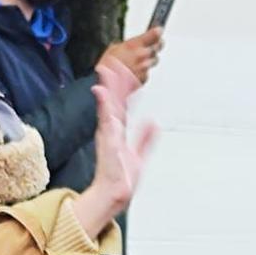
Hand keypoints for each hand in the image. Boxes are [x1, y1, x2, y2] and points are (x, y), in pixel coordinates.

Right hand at [72, 65, 158, 237]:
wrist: (116, 193)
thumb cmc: (123, 177)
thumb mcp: (139, 153)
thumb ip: (146, 137)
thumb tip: (154, 122)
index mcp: (117, 130)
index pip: (121, 103)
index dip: (124, 87)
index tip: (126, 70)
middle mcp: (110, 129)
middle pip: (113, 100)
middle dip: (115, 81)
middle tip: (116, 61)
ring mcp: (107, 134)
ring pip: (107, 105)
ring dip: (108, 87)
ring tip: (107, 69)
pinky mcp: (106, 142)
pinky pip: (104, 120)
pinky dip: (103, 106)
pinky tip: (101, 92)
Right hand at [100, 27, 164, 87]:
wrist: (108, 83)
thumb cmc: (108, 66)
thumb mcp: (114, 48)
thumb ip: (128, 45)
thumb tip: (133, 45)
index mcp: (134, 45)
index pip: (153, 35)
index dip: (157, 32)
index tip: (159, 30)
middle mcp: (143, 56)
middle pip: (157, 48)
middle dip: (155, 45)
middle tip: (152, 44)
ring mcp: (145, 67)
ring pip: (153, 61)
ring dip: (148, 59)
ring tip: (136, 61)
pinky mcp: (145, 78)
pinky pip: (147, 72)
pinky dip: (142, 71)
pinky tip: (132, 71)